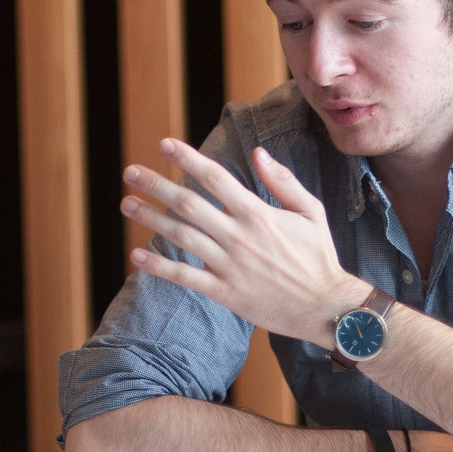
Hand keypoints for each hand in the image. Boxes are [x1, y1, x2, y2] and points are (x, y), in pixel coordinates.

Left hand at [121, 138, 367, 345]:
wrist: (325, 306)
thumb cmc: (318, 257)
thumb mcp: (310, 211)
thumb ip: (283, 181)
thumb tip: (258, 153)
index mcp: (258, 213)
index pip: (215, 178)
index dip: (188, 158)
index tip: (164, 145)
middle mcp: (239, 237)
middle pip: (189, 204)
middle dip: (156, 185)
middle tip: (130, 172)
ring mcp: (230, 266)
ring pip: (181, 237)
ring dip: (151, 218)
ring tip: (127, 204)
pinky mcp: (225, 293)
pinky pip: (185, 278)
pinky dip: (159, 267)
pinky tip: (137, 255)